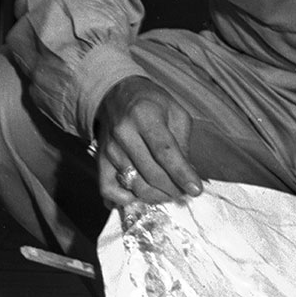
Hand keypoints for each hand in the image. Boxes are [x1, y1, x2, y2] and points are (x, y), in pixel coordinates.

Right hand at [95, 77, 203, 209]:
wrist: (117, 96)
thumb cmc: (151, 104)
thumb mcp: (175, 113)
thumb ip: (182, 142)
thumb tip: (187, 174)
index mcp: (145, 115)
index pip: (165, 151)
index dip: (182, 173)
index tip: (195, 190)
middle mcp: (124, 133)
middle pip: (151, 173)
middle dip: (173, 189)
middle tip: (185, 193)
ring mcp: (109, 149)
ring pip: (135, 185)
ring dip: (156, 196)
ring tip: (169, 193)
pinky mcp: (100, 161)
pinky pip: (109, 190)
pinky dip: (126, 200)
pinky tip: (141, 197)